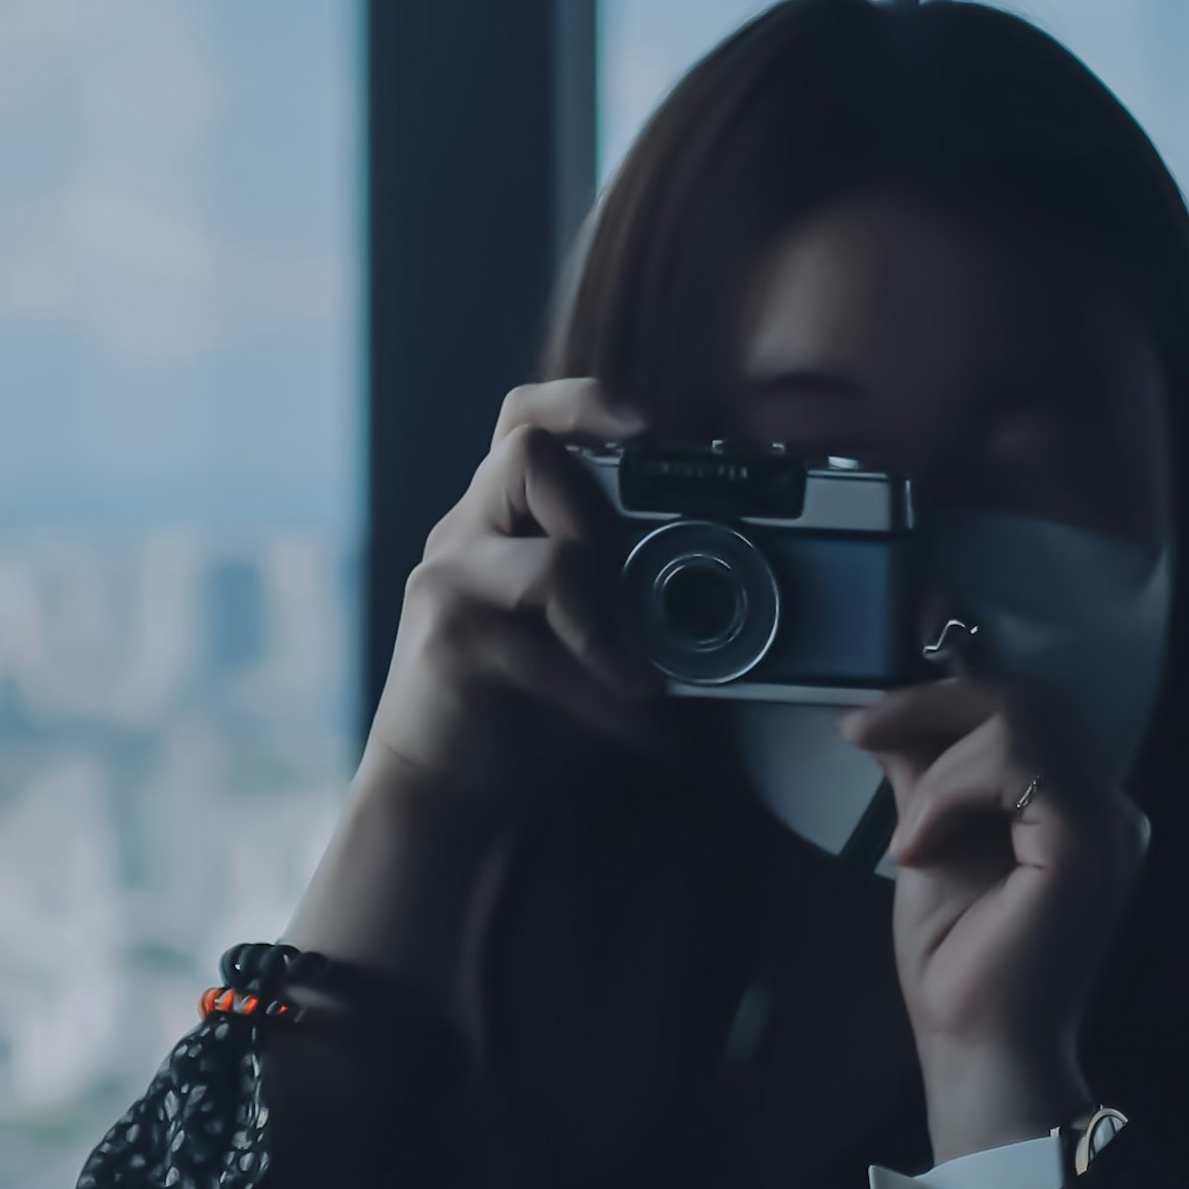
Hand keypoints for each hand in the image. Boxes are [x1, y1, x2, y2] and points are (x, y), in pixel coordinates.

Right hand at [277, 376, 665, 1030]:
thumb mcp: (590, 633)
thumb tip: (742, 583)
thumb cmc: (527, 704)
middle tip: (637, 572)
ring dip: (616, 621)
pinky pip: (547, 653)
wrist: (449, 786)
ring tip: (647, 675)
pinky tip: (638, 725)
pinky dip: (605, 692)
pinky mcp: (446, 643)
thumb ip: (634, 592)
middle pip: (525, 454)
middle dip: (603, 508)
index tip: (648, 426)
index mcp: (500, 515)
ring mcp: (447, 583)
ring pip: (549, 560)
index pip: (525, 419)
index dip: (582, 402)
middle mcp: (465, 534)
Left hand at [836, 640, 1146, 1153]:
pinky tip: (917, 846)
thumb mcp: (928, 845)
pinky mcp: (1087, 840)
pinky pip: (1014, 761)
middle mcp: (1104, 806)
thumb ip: (923, 779)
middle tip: (860, 732)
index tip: (864, 721)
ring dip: (937, 765)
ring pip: (1017, 718)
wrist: (978, 1051)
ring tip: (907, 835)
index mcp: (1073, 807)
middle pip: (1024, 698)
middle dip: (930, 704)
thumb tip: (886, 721)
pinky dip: (948, 790)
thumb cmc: (958, 968)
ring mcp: (1105, 821)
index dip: (943, 697)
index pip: (1021, 712)